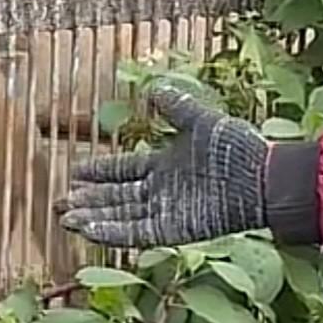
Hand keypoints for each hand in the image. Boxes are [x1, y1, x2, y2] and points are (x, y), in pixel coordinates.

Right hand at [56, 84, 269, 248]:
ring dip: (94, 218)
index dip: (99, 172)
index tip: (74, 171)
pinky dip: (113, 232)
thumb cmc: (237, 147)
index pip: (123, 170)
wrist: (261, 176)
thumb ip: (174, 107)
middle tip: (61, 202)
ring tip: (66, 218)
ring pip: (121, 216)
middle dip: (89, 200)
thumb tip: (152, 89)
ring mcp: (167, 212)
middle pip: (116, 197)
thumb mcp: (199, 119)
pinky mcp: (174, 230)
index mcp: (165, 166)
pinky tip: (90, 231)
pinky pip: (137, 232)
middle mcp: (162, 191)